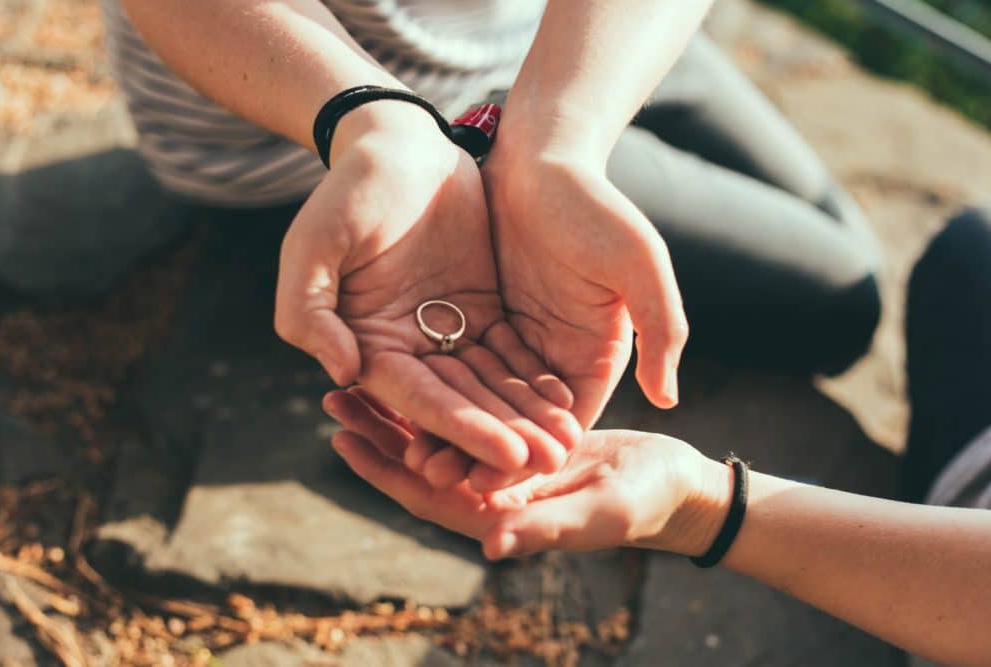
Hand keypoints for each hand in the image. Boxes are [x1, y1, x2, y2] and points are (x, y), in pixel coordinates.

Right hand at [275, 103, 581, 479]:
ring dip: (526, 416)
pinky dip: (535, 378)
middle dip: (504, 435)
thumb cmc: (348, 190)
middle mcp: (407, 349)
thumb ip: (310, 311)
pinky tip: (568, 402)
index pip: (418, 399)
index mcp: (366, 344)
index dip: (463, 429)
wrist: (399, 145)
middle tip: (551, 462)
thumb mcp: (313, 243)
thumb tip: (344, 372)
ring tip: (565, 444)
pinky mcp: (482, 311)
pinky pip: (512, 351)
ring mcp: (446, 331)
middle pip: (461, 402)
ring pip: (490, 385)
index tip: (507, 455)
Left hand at [324, 388, 728, 560]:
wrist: (673, 481)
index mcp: (497, 512)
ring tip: (361, 371)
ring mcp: (503, 458)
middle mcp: (490, 486)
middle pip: (421, 459)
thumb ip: (546, 527)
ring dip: (402, 406)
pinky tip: (422, 354)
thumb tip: (489, 546)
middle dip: (376, 430)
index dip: (381, 470)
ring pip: (442, 430)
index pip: (425, 494)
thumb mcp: (598, 514)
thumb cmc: (643, 504)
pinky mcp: (519, 431)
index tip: (338, 440)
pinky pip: (472, 407)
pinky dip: (445, 386)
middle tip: (331, 394)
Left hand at [431, 149, 684, 488]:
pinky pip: (459, 362)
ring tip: (419, 459)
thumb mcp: (640, 263)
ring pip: (484, 397)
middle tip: (443, 484)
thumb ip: (661, 329)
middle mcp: (557, 356)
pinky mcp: (485, 319)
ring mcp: (519, 339)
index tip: (496, 485)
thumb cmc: (597, 205)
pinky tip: (405, 411)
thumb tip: (669, 398)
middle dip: (483, 453)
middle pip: (519, 419)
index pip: (563, 422)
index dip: (531, 456)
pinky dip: (438, 387)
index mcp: (598, 356)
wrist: (544, 156)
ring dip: (455, 428)